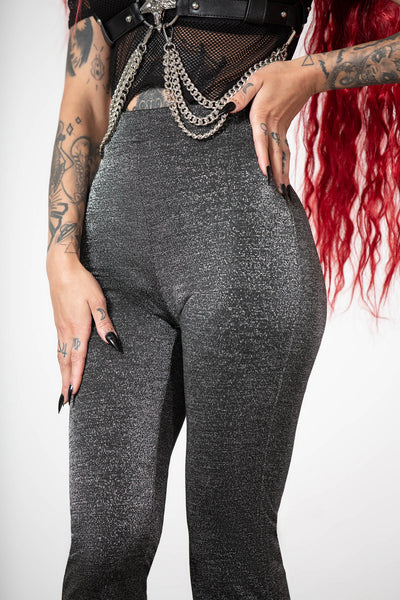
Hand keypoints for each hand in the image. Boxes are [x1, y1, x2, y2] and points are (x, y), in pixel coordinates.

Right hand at [47, 259, 121, 410]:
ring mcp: (60, 327)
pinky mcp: (59, 322)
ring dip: (62, 373)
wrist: (61, 269)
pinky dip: (60, 360)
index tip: (75, 394)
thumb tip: (113, 343)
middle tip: (65, 401)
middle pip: (65, 363)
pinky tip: (63, 363)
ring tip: (63, 387)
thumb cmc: (81, 283)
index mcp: (78, 328)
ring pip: (60, 356)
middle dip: (66, 383)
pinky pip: (58, 346)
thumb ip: (105, 324)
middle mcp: (66, 331)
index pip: (78, 359)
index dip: (77, 378)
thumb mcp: (98, 301)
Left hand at [224, 56, 315, 194]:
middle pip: (274, 153)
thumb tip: (229, 107)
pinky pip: (285, 150)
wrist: (305, 75)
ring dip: (282, 173)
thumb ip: (243, 93)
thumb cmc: (279, 74)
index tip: (265, 172)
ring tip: (283, 191)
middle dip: (275, 173)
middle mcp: (273, 125)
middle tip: (277, 192)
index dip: (262, 156)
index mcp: (263, 114)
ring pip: (281, 155)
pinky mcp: (285, 129)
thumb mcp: (257, 77)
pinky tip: (285, 176)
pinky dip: (285, 164)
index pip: (261, 139)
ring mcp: (281, 129)